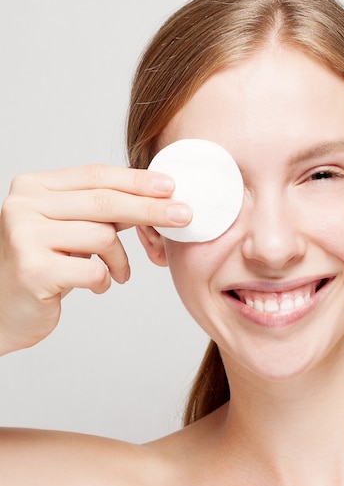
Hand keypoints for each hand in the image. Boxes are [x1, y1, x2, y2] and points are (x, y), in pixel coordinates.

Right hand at [0, 164, 190, 354]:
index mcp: (33, 187)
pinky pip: (93, 270)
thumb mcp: (67, 228)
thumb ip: (99, 210)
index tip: (171, 187)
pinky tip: (100, 285)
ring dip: (120, 259)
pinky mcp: (33, 270)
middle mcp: (24, 205)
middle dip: (150, 209)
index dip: (136, 181)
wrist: (2, 309)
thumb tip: (155, 197)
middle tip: (184, 216)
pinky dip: (105, 280)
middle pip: (103, 202)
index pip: (95, 176)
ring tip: (120, 272)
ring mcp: (25, 236)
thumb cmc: (42, 266)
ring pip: (102, 236)